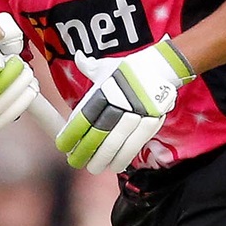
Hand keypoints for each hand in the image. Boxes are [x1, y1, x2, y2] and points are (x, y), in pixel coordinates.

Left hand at [55, 37, 194, 172]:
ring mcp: (136, 113)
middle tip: (75, 162)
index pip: (83, 116)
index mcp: (104, 89)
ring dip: (102, 159)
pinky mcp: (151, 121)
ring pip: (115, 142)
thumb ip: (89, 67)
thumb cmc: (129, 69)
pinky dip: (123, 158)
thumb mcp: (107, 66)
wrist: (162, 66)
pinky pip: (135, 145)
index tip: (64, 145)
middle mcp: (118, 101)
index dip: (72, 134)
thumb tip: (78, 57)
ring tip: (93, 168)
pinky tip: (114, 166)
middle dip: (84, 151)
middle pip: (97, 132)